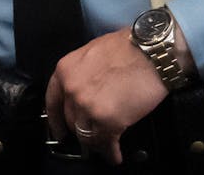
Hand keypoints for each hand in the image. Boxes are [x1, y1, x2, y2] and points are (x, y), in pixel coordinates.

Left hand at [44, 28, 176, 164]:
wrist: (151, 52)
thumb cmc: (128, 47)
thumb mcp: (92, 53)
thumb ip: (83, 74)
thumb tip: (87, 90)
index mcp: (65, 71)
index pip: (52, 102)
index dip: (55, 120)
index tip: (59, 131)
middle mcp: (72, 90)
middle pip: (71, 121)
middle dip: (81, 130)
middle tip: (91, 135)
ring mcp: (88, 107)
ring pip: (86, 135)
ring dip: (96, 143)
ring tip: (104, 146)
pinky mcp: (108, 121)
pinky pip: (105, 143)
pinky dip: (110, 152)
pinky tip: (115, 155)